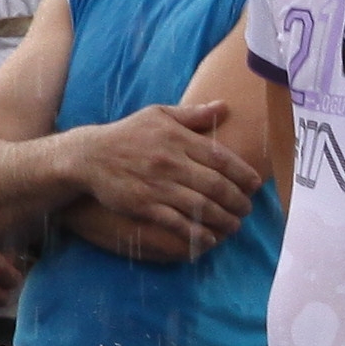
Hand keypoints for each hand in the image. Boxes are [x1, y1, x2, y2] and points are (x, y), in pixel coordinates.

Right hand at [61, 101, 265, 259]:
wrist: (89, 156)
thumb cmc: (127, 134)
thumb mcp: (158, 115)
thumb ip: (193, 114)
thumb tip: (223, 106)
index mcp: (178, 138)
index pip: (220, 158)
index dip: (243, 173)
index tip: (255, 185)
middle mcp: (171, 162)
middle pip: (216, 185)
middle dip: (237, 200)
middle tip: (248, 210)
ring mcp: (158, 185)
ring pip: (201, 206)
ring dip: (223, 219)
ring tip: (235, 226)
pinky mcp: (144, 205)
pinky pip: (177, 222)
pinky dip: (196, 232)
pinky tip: (209, 238)